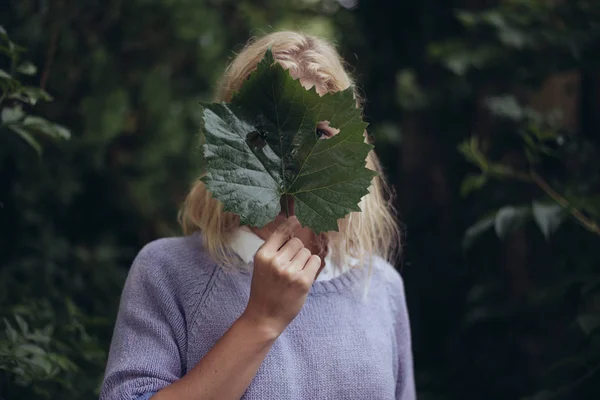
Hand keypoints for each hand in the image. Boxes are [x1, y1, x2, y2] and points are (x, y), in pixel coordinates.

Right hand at [241, 217, 321, 336]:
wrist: (264, 317)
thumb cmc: (264, 290)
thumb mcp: (262, 266)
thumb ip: (274, 249)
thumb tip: (292, 226)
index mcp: (263, 256)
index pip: (281, 232)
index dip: (290, 224)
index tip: (297, 218)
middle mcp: (276, 261)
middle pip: (297, 242)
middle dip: (297, 251)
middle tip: (290, 266)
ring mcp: (290, 272)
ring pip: (306, 252)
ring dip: (304, 260)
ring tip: (294, 274)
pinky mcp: (303, 281)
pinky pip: (315, 261)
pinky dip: (312, 267)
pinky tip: (304, 276)